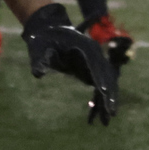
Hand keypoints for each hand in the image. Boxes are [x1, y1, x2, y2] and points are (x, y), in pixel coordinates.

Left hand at [23, 1, 118, 124]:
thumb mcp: (38, 47)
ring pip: (106, 82)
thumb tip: (37, 73)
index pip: (96, 66)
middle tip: (111, 114)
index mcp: (85, 47)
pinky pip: (98, 85)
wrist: (47, 30)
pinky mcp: (90, 68)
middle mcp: (94, 54)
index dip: (100, 79)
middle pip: (106, 76)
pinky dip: (100, 99)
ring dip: (107, 100)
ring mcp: (94, 61)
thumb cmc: (43, 38)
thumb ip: (40, 60)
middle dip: (109, 95)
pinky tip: (100, 115)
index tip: (104, 92)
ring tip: (109, 120)